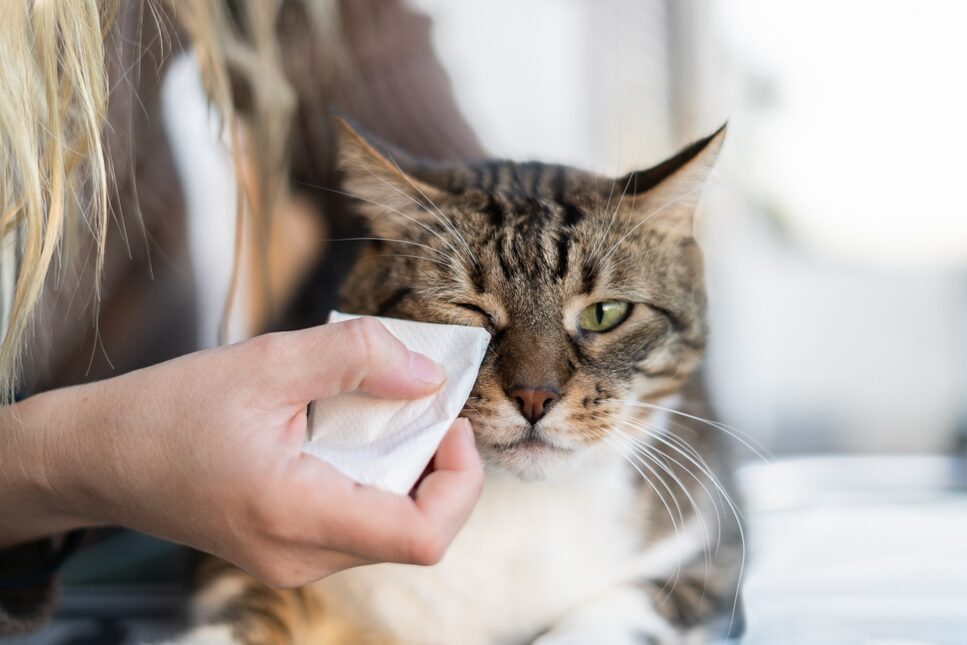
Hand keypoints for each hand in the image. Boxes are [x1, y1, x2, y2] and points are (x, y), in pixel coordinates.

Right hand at [0, 318, 483, 585]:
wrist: (98, 457)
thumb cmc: (168, 411)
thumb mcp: (267, 362)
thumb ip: (355, 357)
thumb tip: (428, 375)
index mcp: (295, 515)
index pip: (424, 537)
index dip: (460, 481)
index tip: (448, 423)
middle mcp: (300, 558)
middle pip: (415, 532)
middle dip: (436, 467)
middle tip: (415, 404)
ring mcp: (292, 563)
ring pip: (389, 530)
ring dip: (405, 472)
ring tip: (375, 414)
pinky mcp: (285, 552)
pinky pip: (357, 526)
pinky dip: (374, 481)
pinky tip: (347, 437)